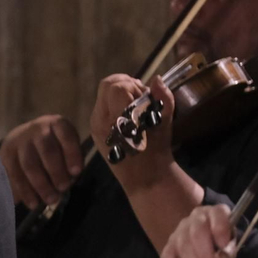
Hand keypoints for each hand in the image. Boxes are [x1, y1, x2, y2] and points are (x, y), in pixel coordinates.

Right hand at [0, 115, 83, 208]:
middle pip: (47, 150)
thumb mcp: (66, 146)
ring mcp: (20, 140)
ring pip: (29, 164)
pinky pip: (14, 174)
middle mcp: (38, 129)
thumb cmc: (54, 146)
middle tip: (63, 188)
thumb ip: (69, 160)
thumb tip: (70, 179)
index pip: (66, 136)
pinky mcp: (5, 153)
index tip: (76, 172)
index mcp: (57, 124)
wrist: (24, 138)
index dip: (71, 153)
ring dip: (40, 184)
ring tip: (51, 199)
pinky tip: (33, 202)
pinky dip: (24, 191)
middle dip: (56, 172)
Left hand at [91, 72, 176, 191]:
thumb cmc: (155, 152)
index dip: (134, 86)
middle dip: (126, 84)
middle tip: (140, 96)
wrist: (144, 178)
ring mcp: (95, 123)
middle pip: (106, 85)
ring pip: (103, 92)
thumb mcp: (163, 125)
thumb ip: (163, 100)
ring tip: (136, 105)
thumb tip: (157, 79)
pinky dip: (116, 100)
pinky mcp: (95, 126)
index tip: (146, 97)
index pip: (118, 88)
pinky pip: (103, 103)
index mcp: (116, 121)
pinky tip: (128, 112)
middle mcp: (100, 120)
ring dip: (121, 91)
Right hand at [161, 203, 235, 257]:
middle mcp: (196, 218)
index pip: (217, 215)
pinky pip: (167, 255)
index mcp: (215, 213)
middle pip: (197, 232)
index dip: (220, 230)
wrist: (207, 246)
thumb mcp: (231, 245)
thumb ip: (229, 250)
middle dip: (206, 255)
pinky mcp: (169, 245)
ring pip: (182, 245)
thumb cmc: (222, 245)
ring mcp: (180, 230)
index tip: (223, 247)